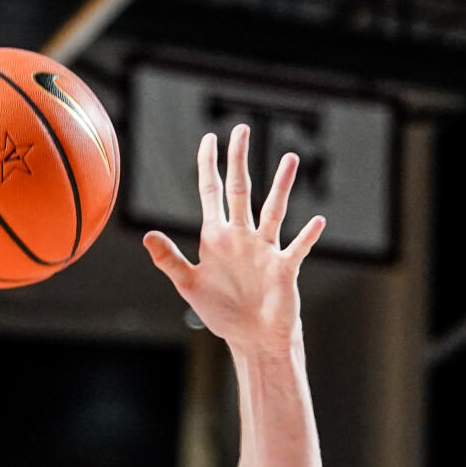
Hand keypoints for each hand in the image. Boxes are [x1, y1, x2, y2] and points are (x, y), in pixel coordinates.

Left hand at [143, 125, 324, 356]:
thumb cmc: (222, 312)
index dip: (209, 165)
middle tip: (242, 129)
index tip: (210, 138)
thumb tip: (147, 235)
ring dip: (281, 186)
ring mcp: (264, 249)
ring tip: (290, 159)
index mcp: (217, 236)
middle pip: (241, 190)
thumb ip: (169, 259)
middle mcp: (242, 236)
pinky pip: (297, 248)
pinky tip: (318, 222)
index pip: (212, 192)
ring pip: (273, 210)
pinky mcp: (283, 268)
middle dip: (239, 160)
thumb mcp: (189, 285)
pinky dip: (307, 236)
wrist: (251, 337)